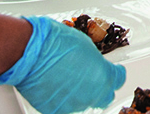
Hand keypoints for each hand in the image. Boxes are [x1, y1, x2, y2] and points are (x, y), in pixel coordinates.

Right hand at [0, 16, 125, 113]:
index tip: (112, 70)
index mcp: (104, 76)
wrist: (30, 52)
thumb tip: (94, 65)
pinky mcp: (55, 110)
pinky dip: (62, 98)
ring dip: (79, 93)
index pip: (118, 80)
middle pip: (104, 96)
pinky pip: (64, 107)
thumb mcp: (86, 46)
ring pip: (83, 103)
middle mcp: (92, 94)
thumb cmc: (56, 42)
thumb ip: (95, 62)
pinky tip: (56, 85)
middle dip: (100, 88)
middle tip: (91, 77)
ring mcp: (74, 105)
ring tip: (67, 78)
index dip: (115, 74)